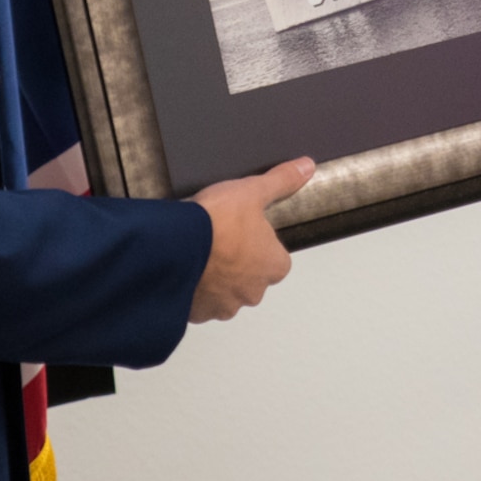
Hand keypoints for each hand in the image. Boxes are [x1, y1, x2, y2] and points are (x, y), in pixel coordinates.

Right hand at [188, 157, 314, 321]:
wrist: (174, 246)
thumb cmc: (217, 222)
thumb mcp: (252, 191)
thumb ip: (281, 181)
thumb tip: (306, 167)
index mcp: (273, 266)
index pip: (276, 258)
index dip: (260, 243)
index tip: (243, 230)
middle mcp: (253, 292)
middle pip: (251, 278)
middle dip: (236, 264)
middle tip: (218, 239)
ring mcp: (224, 306)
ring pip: (224, 293)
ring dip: (214, 278)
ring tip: (197, 253)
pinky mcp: (197, 313)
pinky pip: (199, 304)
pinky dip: (193, 290)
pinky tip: (183, 268)